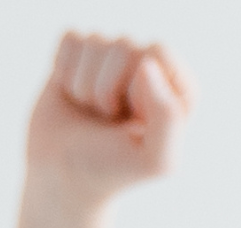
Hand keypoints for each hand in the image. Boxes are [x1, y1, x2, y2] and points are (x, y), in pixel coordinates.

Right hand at [25, 33, 192, 208]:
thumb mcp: (156, 160)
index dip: (139, 86)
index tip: (133, 117)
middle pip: (125, 45)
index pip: (159, 52)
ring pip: (95, 41)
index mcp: (178, 89)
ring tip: (92, 111)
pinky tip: (72, 95)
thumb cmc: (112, 170)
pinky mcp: (79, 54)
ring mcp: (112, 59)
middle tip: (108, 119)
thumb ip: (168, 118)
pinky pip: (71, 37)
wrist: (62, 177)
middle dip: (107, 87)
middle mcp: (149, 69)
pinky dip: (64, 69)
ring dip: (84, 85)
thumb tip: (147, 64)